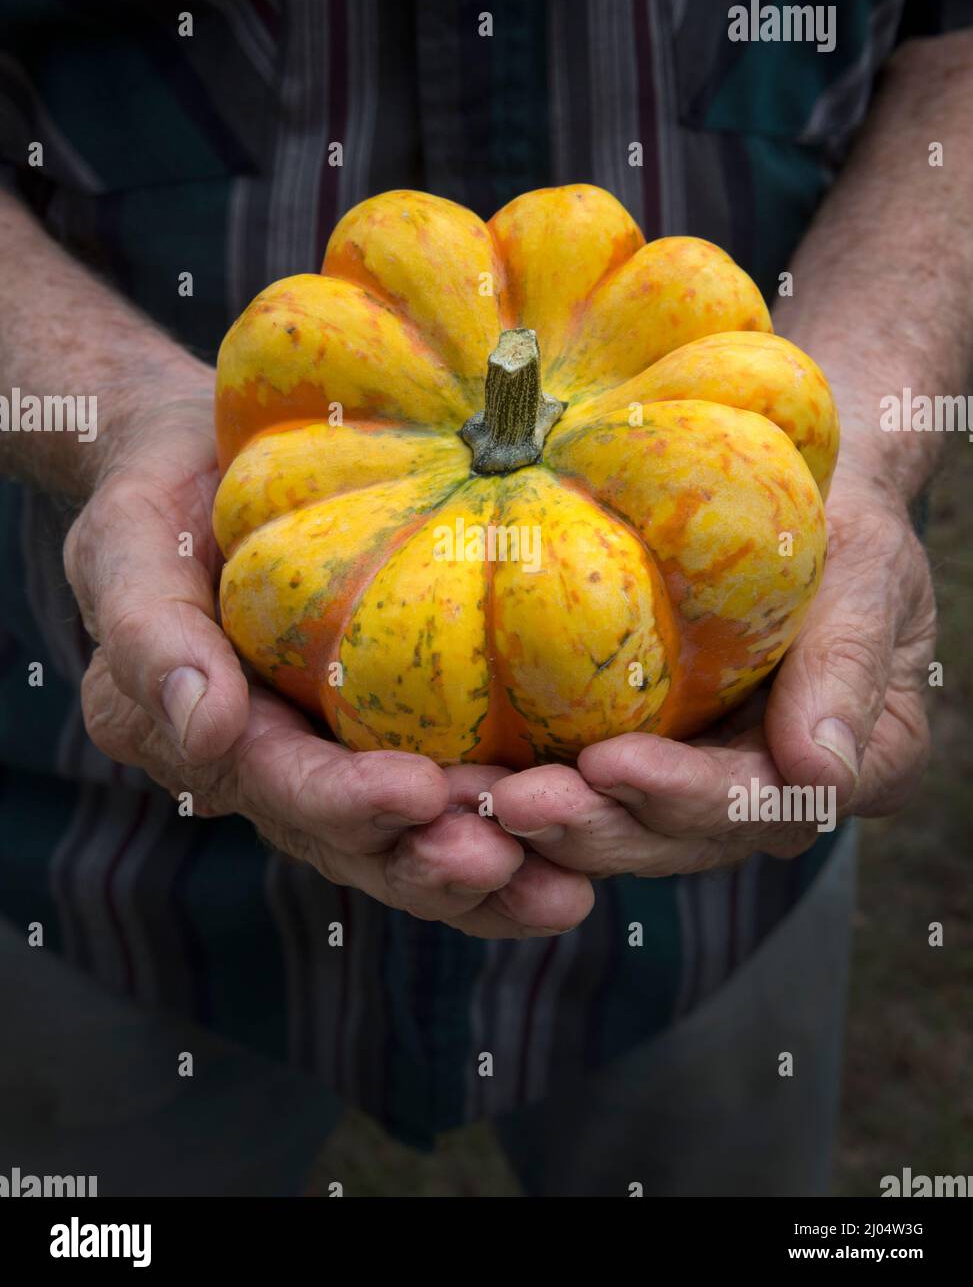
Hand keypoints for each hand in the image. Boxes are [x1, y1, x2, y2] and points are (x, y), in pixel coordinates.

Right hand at [64, 372, 592, 937]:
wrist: (203, 469)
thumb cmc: (158, 500)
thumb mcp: (128, 544)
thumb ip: (149, 633)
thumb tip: (200, 727)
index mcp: (199, 738)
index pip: (274, 785)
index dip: (342, 802)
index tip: (418, 792)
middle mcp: (270, 770)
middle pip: (352, 843)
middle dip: (428, 863)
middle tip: (509, 865)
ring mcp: (335, 759)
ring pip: (408, 843)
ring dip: (483, 877)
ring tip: (561, 892)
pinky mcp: (392, 736)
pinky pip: (449, 801)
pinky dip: (511, 836)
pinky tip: (578, 854)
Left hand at [489, 478, 935, 875]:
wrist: (799, 496)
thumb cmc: (842, 522)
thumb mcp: (868, 571)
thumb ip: (847, 667)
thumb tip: (821, 773)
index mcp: (853, 767)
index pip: (765, 802)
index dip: (686, 795)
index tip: (611, 765)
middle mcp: (774, 794)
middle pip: (682, 835)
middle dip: (596, 824)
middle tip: (514, 804)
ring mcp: (704, 784)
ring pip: (624, 828)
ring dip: (549, 824)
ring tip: (474, 801)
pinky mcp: (643, 760)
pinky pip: (587, 792)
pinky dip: (530, 790)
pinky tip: (467, 782)